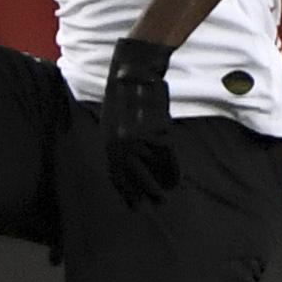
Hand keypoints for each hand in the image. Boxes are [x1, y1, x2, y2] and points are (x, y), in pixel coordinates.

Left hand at [101, 36, 180, 207]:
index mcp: (108, 142)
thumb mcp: (111, 122)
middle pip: (133, 177)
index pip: (115, 175)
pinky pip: (166, 157)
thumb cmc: (123, 96)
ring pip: (151, 170)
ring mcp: (140, 138)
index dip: (125, 192)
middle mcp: (121, 144)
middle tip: (152, 207)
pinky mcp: (156, 131)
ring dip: (157, 187)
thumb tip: (127, 166)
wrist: (135, 74)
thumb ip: (116, 144)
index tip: (132, 206)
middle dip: (142, 194)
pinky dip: (171, 171)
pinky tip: (174, 183)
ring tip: (163, 200)